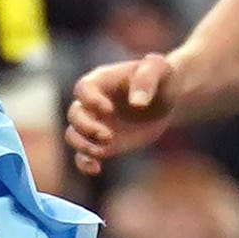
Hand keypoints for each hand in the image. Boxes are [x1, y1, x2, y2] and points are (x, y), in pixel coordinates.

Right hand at [63, 50, 177, 175]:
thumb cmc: (161, 78)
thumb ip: (147, 79)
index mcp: (100, 81)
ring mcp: (95, 124)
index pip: (83, 89)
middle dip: (86, 127)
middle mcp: (92, 103)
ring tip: (103, 150)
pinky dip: (84, 163)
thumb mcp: (159, 68)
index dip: (90, 100)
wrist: (165, 99)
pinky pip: (83, 155)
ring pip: (73, 135)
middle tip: (108, 136)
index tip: (109, 109)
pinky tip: (96, 169)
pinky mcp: (102, 143)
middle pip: (74, 114)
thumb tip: (137, 103)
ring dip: (83, 145)